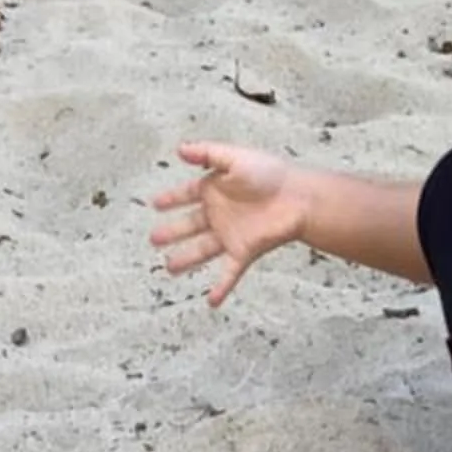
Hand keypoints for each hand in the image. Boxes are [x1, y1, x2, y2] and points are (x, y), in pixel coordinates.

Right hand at [150, 140, 312, 308]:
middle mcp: (220, 214)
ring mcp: (231, 234)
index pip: (187, 194)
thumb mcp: (235, 157)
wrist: (298, 198)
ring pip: (202, 250)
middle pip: (190, 225)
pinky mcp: (244, 251)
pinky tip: (211, 301)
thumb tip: (181, 149)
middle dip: (172, 232)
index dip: (171, 199)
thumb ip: (207, 153)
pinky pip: (229, 273)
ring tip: (170, 268)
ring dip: (186, 259)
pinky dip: (221, 288)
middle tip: (154, 239)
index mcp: (216, 190)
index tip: (156, 203)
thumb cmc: (271, 175)